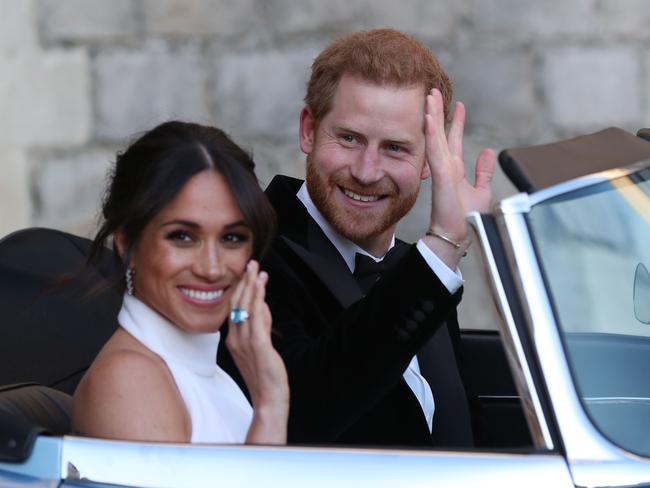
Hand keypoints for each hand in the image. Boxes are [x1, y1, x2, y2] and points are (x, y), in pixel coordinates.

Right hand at [226, 260, 288, 443]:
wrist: (269, 399)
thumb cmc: (264, 375)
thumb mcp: (260, 346)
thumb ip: (261, 325)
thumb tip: (264, 306)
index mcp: (233, 339)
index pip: (234, 309)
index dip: (240, 289)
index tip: (247, 273)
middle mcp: (235, 339)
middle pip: (237, 304)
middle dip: (244, 282)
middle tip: (251, 263)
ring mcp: (245, 342)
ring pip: (245, 307)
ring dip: (251, 286)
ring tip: (256, 269)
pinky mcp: (258, 346)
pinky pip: (257, 318)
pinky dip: (258, 299)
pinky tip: (261, 287)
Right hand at [423, 89, 495, 264]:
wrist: (458, 235)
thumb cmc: (467, 219)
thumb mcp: (481, 190)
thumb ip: (483, 171)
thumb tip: (488, 151)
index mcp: (455, 169)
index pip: (453, 140)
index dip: (455, 122)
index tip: (457, 105)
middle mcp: (446, 167)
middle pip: (441, 133)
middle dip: (438, 112)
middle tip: (434, 91)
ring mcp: (442, 170)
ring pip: (435, 137)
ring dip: (432, 116)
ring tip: (429, 96)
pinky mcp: (441, 175)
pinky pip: (435, 150)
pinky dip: (431, 133)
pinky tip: (428, 117)